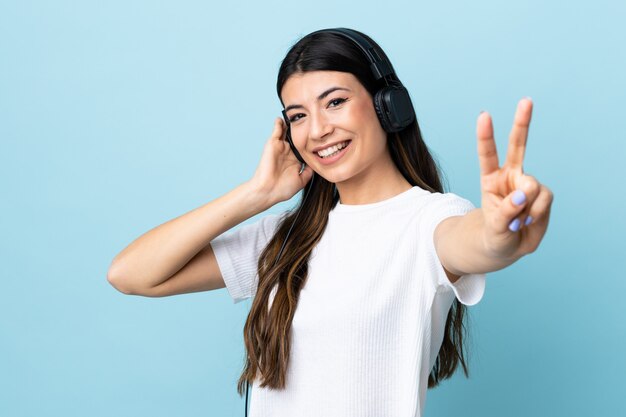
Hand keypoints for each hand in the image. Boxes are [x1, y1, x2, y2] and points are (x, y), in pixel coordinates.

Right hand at [249, 117, 313, 204]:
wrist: (268, 190)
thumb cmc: (282, 189)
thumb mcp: (302, 180)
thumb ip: (309, 171)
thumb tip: (317, 164)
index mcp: (294, 161)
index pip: (304, 148)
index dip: (312, 142)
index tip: (321, 136)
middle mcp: (288, 153)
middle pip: (296, 137)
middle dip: (303, 129)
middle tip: (311, 120)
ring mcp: (280, 147)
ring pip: (287, 132)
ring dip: (291, 124)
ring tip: (299, 114)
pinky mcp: (273, 143)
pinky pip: (277, 130)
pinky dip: (279, 123)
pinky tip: (283, 117)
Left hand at [476, 98, 553, 259]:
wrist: (507, 246)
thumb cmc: (494, 234)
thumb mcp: (494, 227)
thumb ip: (506, 211)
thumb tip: (523, 194)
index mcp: (490, 179)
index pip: (487, 154)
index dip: (486, 135)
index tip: (484, 115)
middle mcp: (510, 176)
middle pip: (518, 146)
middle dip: (522, 123)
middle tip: (526, 100)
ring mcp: (527, 184)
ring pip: (532, 186)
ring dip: (526, 208)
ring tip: (517, 222)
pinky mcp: (542, 194)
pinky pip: (544, 199)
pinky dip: (536, 213)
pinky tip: (527, 222)